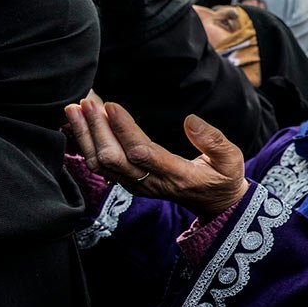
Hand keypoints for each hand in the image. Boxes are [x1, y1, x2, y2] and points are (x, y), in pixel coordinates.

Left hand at [63, 98, 248, 218]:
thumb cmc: (223, 177)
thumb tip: (190, 120)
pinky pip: (100, 167)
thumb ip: (214, 140)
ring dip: (86, 136)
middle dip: (97, 129)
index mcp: (178, 176)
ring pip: (101, 164)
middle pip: (114, 159)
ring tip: (76, 109)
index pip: (143, 153)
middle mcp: (152, 183)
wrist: (214, 203)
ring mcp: (137, 185)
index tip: (112, 106)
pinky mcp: (129, 182)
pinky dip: (86, 145)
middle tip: (88, 102)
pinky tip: (79, 125)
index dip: (124, 130)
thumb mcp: (231, 159)